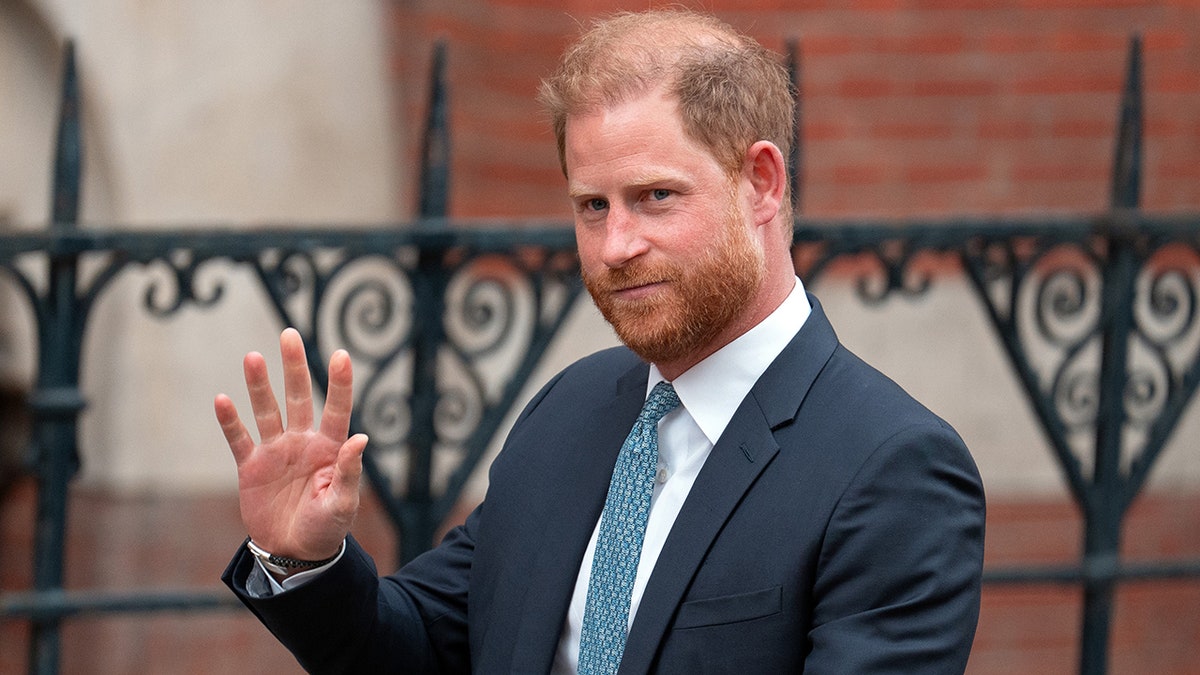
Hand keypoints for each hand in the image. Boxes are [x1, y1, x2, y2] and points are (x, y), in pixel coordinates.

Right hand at [215, 327, 367, 560]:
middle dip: (295, 367)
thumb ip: (349, 472)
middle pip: (299, 397)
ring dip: (260, 385)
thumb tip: (361, 438)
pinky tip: (223, 400)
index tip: (341, 354)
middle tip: (289, 334)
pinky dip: (230, 422)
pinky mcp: (251, 467)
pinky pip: (239, 440)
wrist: (294, 553)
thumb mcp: (343, 504)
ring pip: (267, 411)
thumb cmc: (326, 528)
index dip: (339, 383)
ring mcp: (276, 452)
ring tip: (253, 356)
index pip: (337, 408)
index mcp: (330, 448)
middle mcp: (303, 442)